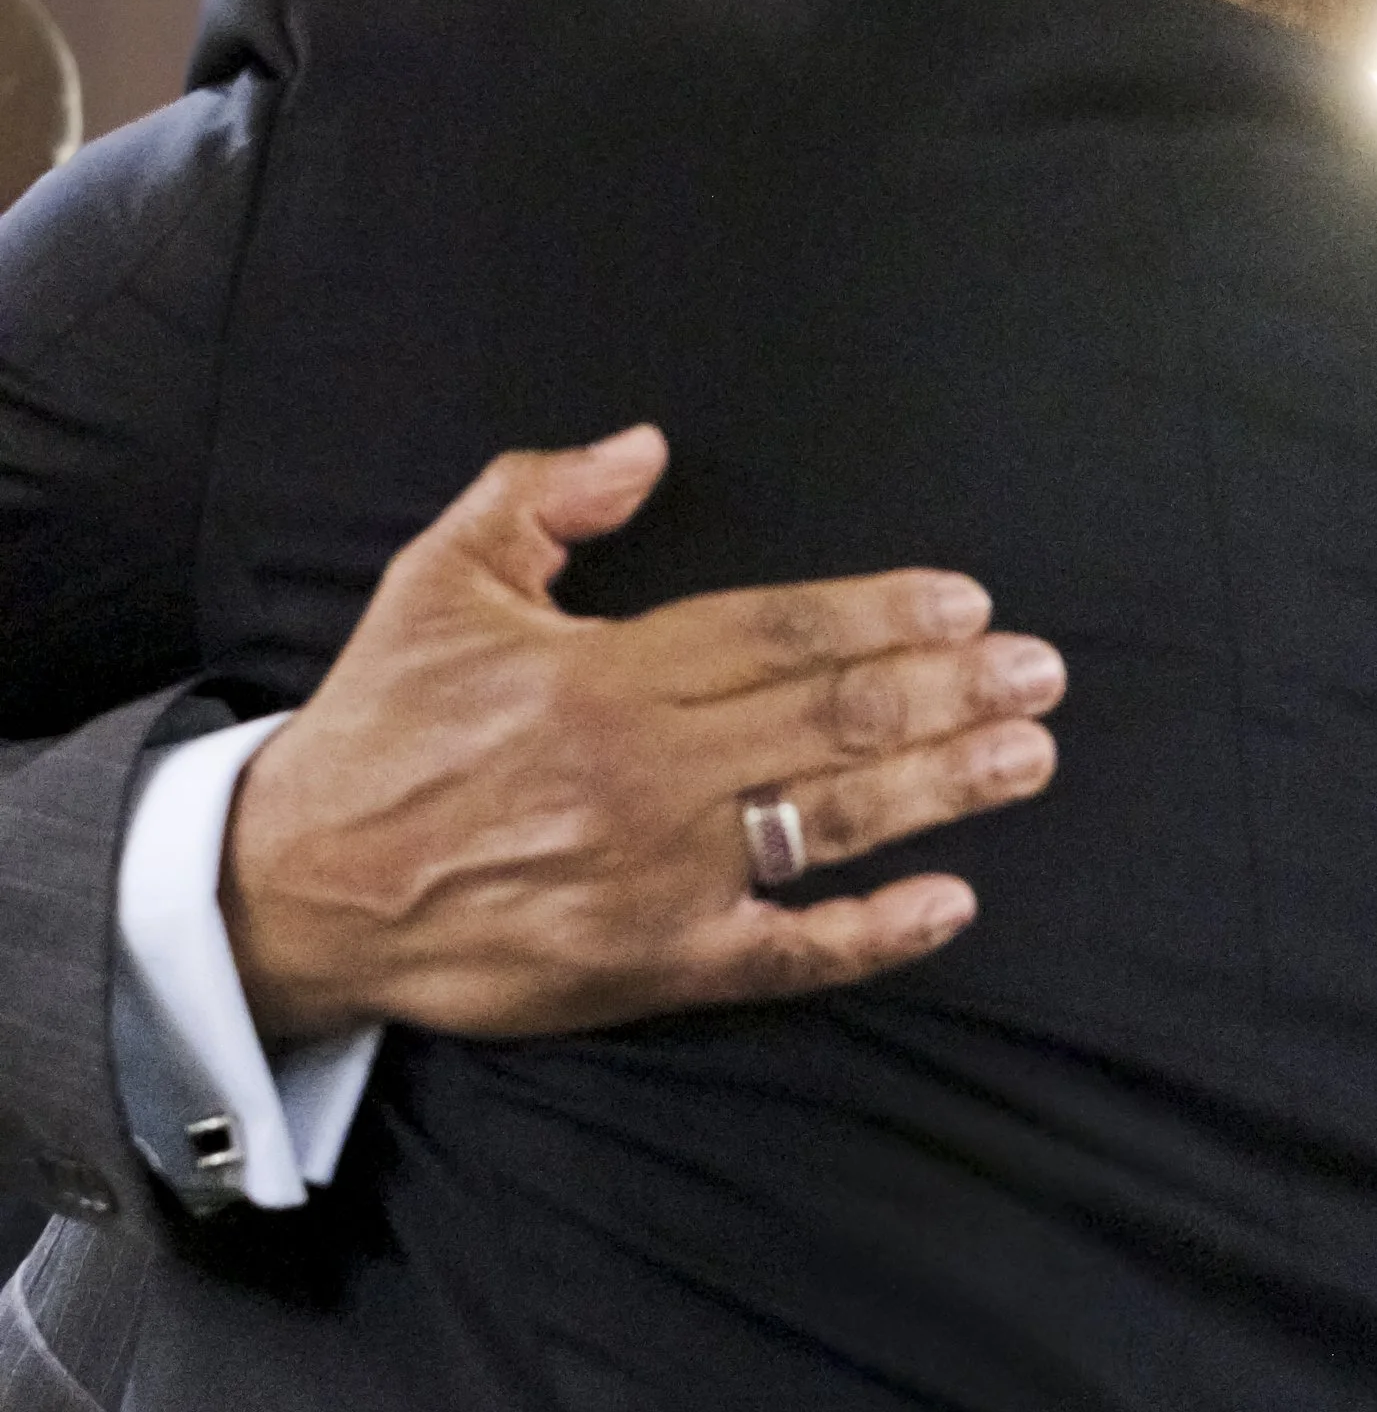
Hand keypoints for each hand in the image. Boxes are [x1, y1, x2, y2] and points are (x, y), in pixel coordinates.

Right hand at [221, 426, 1062, 1045]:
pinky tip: (951, 904)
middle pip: (831, 720)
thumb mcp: (438, 580)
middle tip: (1042, 675)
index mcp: (604, 673)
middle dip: (951, 691)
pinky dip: (875, 933)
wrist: (298, 886)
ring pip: (830, 821)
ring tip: (1028, 756)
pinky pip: (788, 952)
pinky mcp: (654, 965)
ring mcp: (659, 876)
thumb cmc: (381, 726)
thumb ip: (540, 497)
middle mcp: (646, 771)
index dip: (882, 616)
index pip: (778, 633)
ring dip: (945, 788)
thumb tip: (645, 446)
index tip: (967, 604)